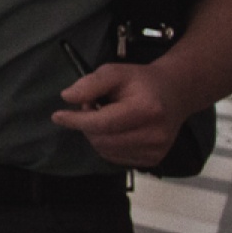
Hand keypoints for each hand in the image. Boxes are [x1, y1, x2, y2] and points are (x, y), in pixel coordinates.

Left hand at [51, 62, 188, 167]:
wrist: (175, 93)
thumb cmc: (141, 81)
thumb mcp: (114, 72)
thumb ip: (90, 83)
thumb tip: (67, 97)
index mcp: (147, 110)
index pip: (103, 123)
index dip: (77, 121)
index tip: (57, 116)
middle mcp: (154, 135)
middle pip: (102, 140)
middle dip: (87, 125)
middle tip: (92, 106)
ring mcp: (156, 151)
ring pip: (105, 151)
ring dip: (96, 135)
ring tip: (106, 115)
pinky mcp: (153, 160)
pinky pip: (115, 157)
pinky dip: (107, 144)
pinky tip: (116, 128)